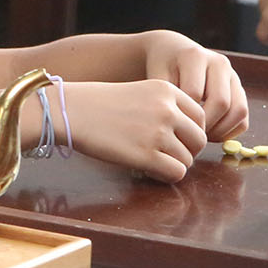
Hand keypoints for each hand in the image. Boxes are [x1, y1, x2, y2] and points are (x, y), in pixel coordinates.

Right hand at [60, 79, 206, 182]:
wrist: (67, 111)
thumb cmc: (96, 104)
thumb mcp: (138, 92)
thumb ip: (164, 107)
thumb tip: (186, 136)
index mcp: (167, 90)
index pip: (200, 118)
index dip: (188, 132)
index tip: (173, 138)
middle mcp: (167, 110)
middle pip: (198, 140)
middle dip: (185, 151)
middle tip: (165, 154)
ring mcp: (158, 133)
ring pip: (188, 160)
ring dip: (173, 164)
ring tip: (151, 162)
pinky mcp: (146, 155)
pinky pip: (175, 173)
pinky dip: (165, 176)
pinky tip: (148, 170)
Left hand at [142, 30, 248, 139]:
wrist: (172, 52)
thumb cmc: (161, 68)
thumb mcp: (156, 77)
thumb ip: (165, 97)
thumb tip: (174, 126)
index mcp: (194, 56)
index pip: (195, 94)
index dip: (184, 115)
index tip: (173, 128)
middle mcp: (218, 62)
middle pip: (221, 102)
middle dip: (205, 125)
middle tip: (189, 137)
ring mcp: (232, 75)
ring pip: (238, 110)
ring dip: (221, 130)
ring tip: (200, 137)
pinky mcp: (239, 88)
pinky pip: (243, 116)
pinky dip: (230, 130)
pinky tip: (211, 134)